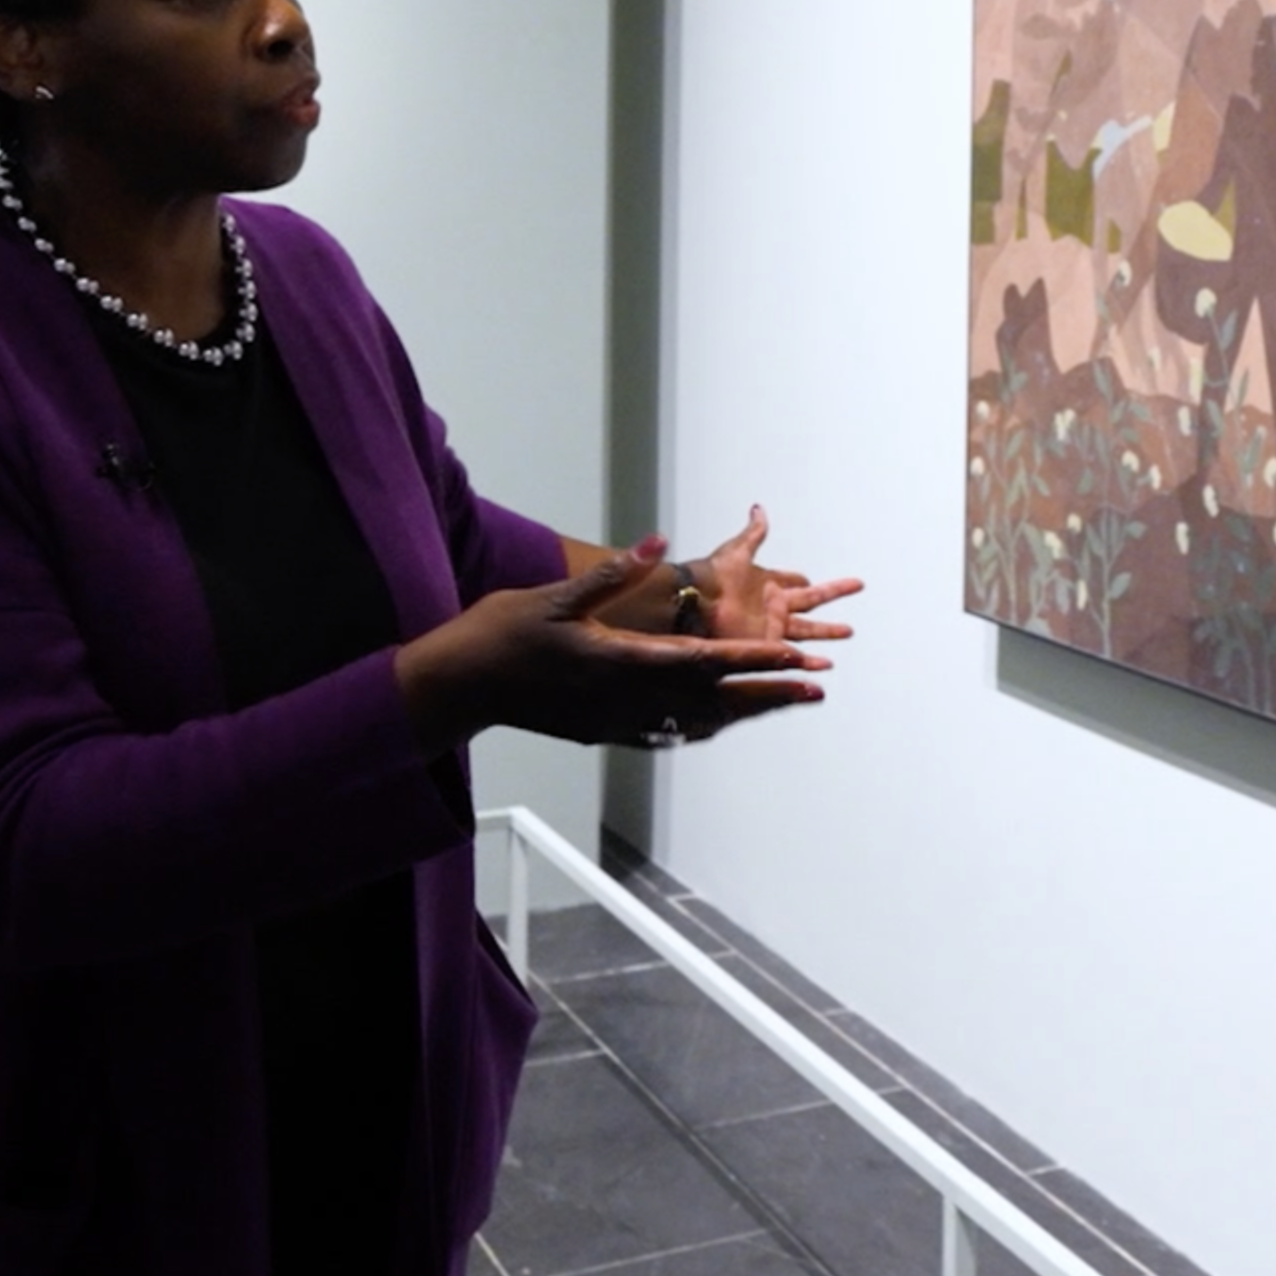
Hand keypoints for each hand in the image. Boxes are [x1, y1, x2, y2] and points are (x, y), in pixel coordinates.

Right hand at [400, 552, 826, 749]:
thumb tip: (657, 542)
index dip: (752, 661)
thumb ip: (613, 574)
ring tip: (782, 704)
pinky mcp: (601, 733)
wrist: (459, 687)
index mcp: (619, 661)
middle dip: (766, 693)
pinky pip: (664, 734)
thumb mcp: (555, 596)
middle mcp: (625, 699)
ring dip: (742, 713)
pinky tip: (716, 722)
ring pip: (693, 722)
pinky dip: (700, 726)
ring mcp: (614, 723)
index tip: (793, 658)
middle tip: (815, 687)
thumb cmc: (502, 633)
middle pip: (712, 701)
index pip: (702, 663)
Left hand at [672, 504, 859, 646]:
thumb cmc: (712, 576)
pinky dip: (811, 661)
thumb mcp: (737, 550)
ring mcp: (772, 627)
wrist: (697, 602)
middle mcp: (772, 606)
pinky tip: (826, 665)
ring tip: (847, 632)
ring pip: (809, 630)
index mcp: (767, 583)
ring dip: (828, 633)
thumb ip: (753, 533)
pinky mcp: (768, 645)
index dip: (804, 581)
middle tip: (854, 591)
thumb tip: (759, 509)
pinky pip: (795, 654)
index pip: (794, 582)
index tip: (812, 581)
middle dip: (832, 597)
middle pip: (812, 602)